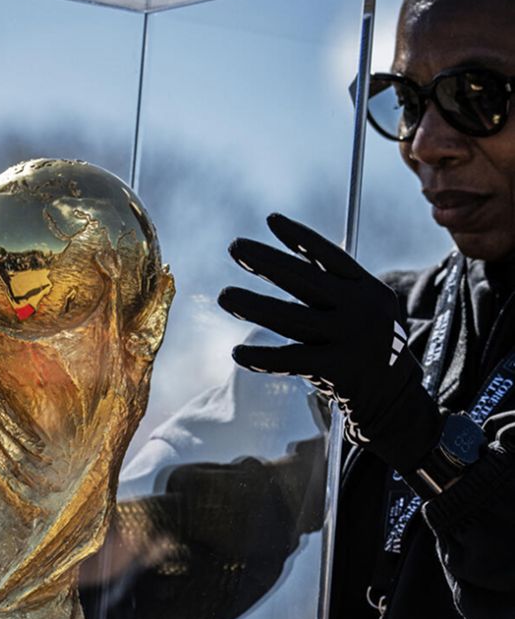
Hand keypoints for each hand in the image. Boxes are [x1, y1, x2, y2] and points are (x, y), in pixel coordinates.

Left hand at [219, 213, 441, 473]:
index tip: (271, 220)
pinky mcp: (337, 369)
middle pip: (304, 279)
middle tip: (235, 246)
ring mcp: (349, 339)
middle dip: (266, 260)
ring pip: (290, 318)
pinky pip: (290, 360)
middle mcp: (361, 309)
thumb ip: (333, 286)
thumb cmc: (366, 347)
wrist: (394, 397)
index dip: (300, 238)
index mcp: (368, 288)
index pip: (330, 256)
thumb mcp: (365, 308)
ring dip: (252, 305)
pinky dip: (262, 357)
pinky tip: (237, 354)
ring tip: (224, 296)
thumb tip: (282, 256)